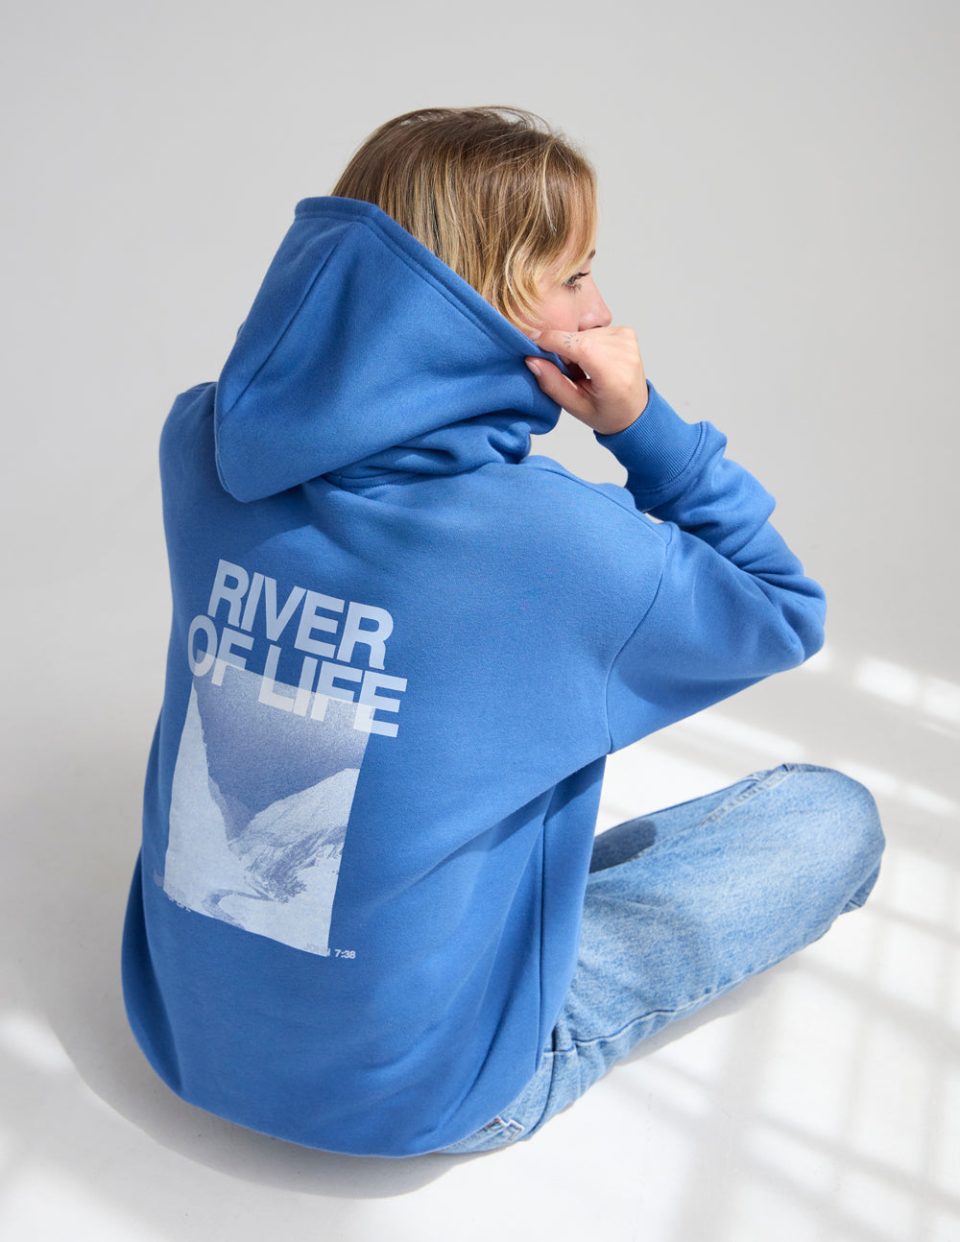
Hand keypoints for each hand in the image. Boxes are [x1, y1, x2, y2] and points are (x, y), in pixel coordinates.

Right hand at [525, 326, 648, 435]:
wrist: (635, 411)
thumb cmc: (607, 413)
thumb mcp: (575, 407)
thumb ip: (552, 383)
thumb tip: (531, 359)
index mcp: (615, 376)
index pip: (579, 346)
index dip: (552, 341)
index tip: (532, 342)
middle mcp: (624, 354)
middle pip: (578, 337)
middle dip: (562, 348)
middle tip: (564, 369)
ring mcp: (627, 340)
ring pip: (584, 332)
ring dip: (574, 346)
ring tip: (579, 367)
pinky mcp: (626, 332)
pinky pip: (593, 331)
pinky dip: (585, 342)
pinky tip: (590, 359)